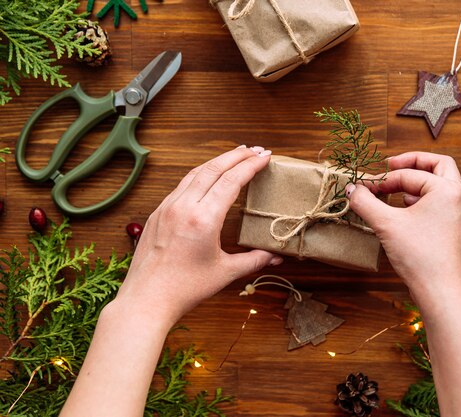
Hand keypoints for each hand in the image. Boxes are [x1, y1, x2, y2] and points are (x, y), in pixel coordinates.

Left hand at [114, 146, 281, 326]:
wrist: (146, 300)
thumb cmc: (184, 289)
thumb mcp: (225, 273)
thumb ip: (253, 260)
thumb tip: (275, 255)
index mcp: (203, 219)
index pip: (232, 181)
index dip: (251, 166)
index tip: (265, 156)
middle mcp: (183, 207)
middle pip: (213, 169)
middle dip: (237, 155)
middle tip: (255, 149)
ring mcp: (167, 207)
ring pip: (195, 173)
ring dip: (217, 161)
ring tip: (235, 155)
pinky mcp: (157, 213)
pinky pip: (181, 185)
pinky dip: (199, 174)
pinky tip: (207, 176)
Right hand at [346, 152, 460, 298]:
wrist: (439, 290)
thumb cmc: (418, 256)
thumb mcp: (386, 224)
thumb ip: (365, 202)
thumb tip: (350, 188)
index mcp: (446, 189)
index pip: (409, 174)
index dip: (383, 179)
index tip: (364, 187)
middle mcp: (459, 196)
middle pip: (439, 164)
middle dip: (413, 162)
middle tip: (391, 165)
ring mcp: (460, 211)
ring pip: (443, 182)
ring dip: (420, 179)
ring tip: (398, 189)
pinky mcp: (456, 226)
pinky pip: (442, 199)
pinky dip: (425, 196)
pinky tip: (407, 209)